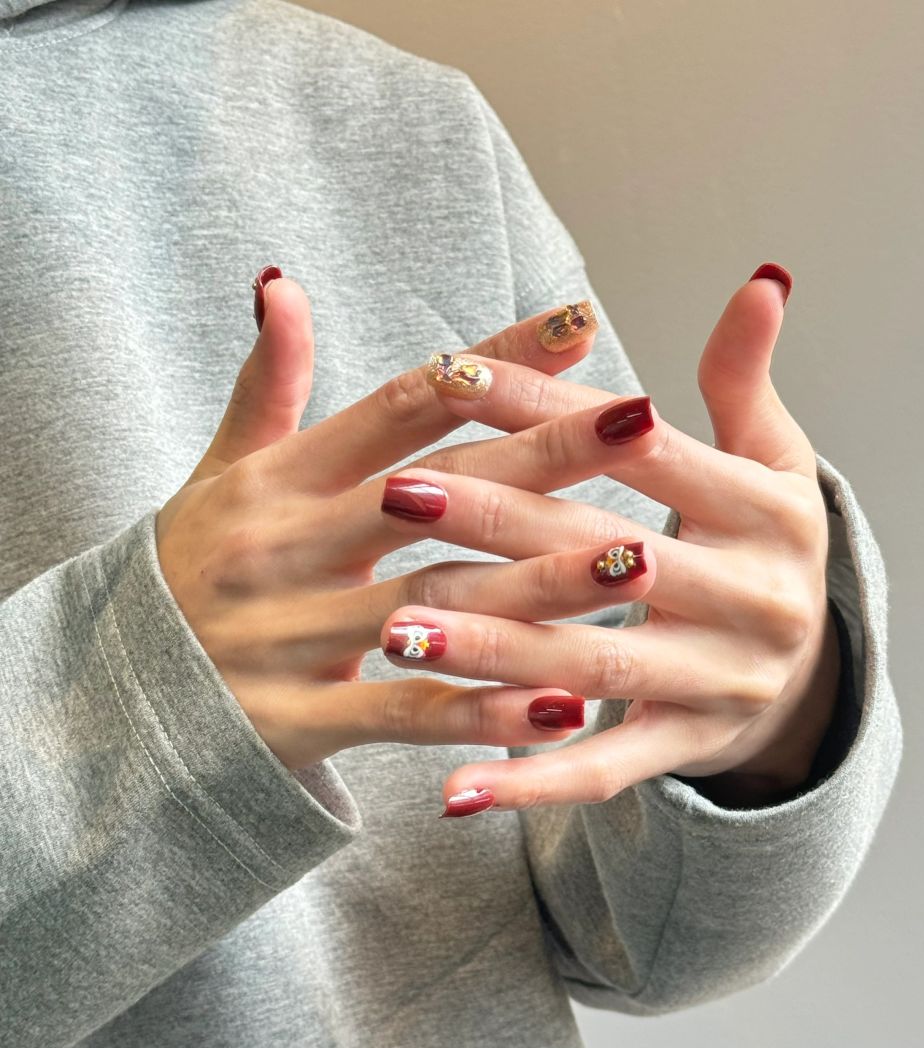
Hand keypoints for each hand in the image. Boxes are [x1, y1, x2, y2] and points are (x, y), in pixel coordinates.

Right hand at [157, 269, 636, 769]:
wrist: (115, 698)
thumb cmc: (193, 569)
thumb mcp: (222, 475)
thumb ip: (267, 388)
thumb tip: (283, 285)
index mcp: (282, 479)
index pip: (405, 405)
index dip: (493, 360)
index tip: (579, 320)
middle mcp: (291, 546)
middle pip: (440, 493)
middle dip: (546, 455)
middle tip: (643, 423)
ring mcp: (293, 635)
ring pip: (439, 601)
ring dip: (541, 586)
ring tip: (637, 564)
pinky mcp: (299, 720)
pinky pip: (407, 713)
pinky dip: (486, 710)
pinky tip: (567, 704)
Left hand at [379, 264, 841, 814]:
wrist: (810, 670)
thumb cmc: (766, 544)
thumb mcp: (774, 461)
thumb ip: (746, 380)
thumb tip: (764, 277)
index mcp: (768, 514)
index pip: (645, 450)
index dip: (550, 410)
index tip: (452, 376)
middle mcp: (755, 600)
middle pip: (610, 557)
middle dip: (500, 527)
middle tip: (397, 496)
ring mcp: (721, 683)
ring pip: (596, 666)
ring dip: (495, 653)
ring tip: (397, 631)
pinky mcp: (688, 748)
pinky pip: (607, 771)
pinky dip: (532, 782)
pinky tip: (450, 788)